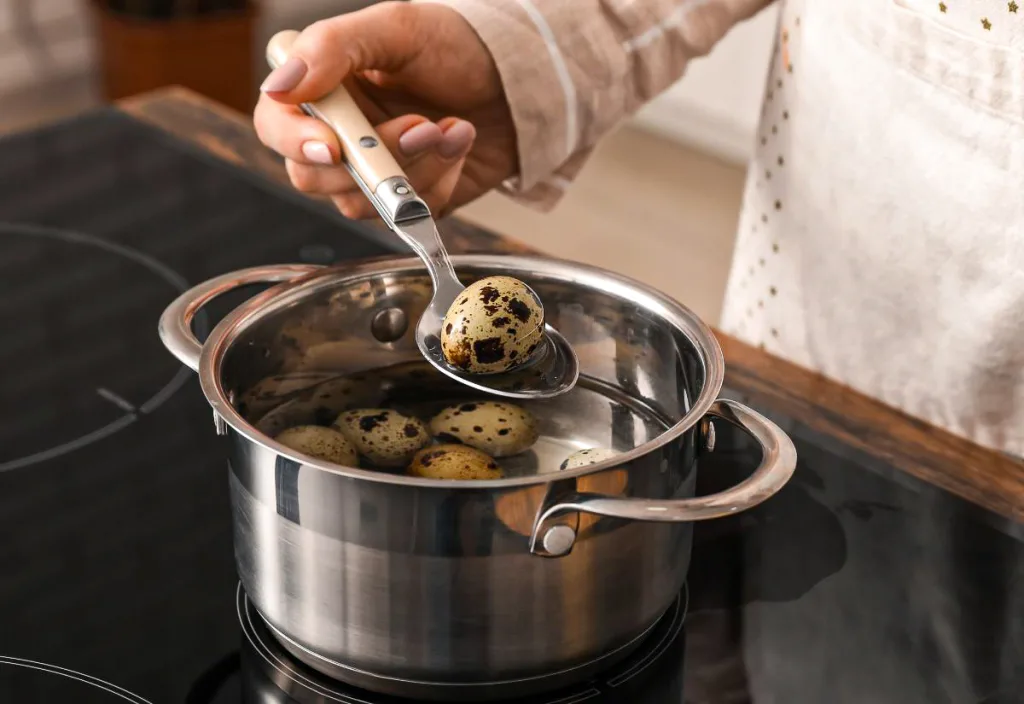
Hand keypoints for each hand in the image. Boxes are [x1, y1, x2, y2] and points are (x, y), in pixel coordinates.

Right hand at [253, 1, 517, 218]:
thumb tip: (281, 85)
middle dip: (377, 157)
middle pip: (314, 176)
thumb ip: (333, 47)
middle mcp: (336, 134)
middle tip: (422, 124)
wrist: (517, 83)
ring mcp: (370, 173)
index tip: (333, 148)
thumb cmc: (455, 47)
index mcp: (320, 88)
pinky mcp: (404, 201)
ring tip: (450, 127)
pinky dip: (440, 181)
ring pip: (364, 201)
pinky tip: (458, 144)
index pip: (276, 125)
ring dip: (417, 166)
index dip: (296, 143)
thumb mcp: (397, 28)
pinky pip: (406, 214)